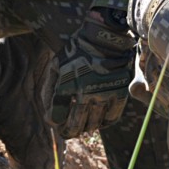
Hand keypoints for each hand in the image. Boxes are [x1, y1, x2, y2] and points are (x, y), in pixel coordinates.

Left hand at [50, 9, 134, 138]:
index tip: (57, 122)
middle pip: (74, 125)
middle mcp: (84, 92)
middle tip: (68, 132)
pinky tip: (100, 121)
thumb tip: (48, 118)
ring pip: (93, 124)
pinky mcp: (120, 92)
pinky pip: (112, 118)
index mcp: (66, 85)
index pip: (56, 117)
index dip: (55, 122)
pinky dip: (104, 123)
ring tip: (83, 127)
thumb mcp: (56, 66)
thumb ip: (49, 90)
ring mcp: (103, 93)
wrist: (104, 36)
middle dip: (69, 131)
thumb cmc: (76, 51)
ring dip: (86, 128)